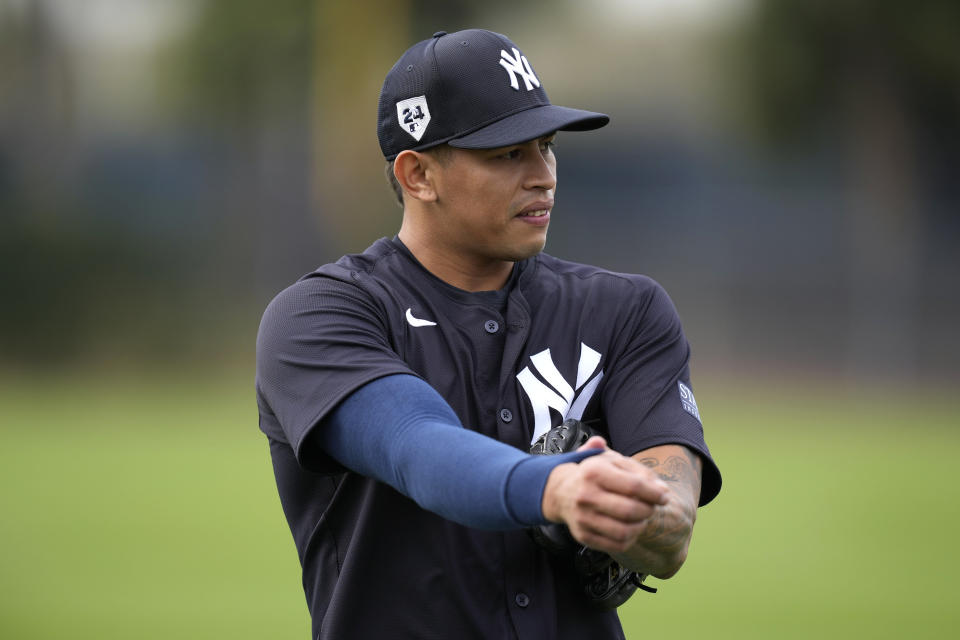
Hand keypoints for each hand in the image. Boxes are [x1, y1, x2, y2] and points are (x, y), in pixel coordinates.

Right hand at [541, 437, 669, 554]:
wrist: (561, 492)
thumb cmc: (594, 474)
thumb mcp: (611, 460)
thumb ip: (637, 469)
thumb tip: (660, 488)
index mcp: (594, 471)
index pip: (634, 486)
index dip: (655, 493)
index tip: (664, 496)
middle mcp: (585, 495)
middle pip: (630, 510)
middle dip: (649, 510)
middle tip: (652, 507)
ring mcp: (583, 517)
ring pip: (624, 531)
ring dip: (641, 526)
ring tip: (642, 518)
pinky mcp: (583, 535)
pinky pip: (616, 544)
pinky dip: (630, 539)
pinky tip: (631, 528)